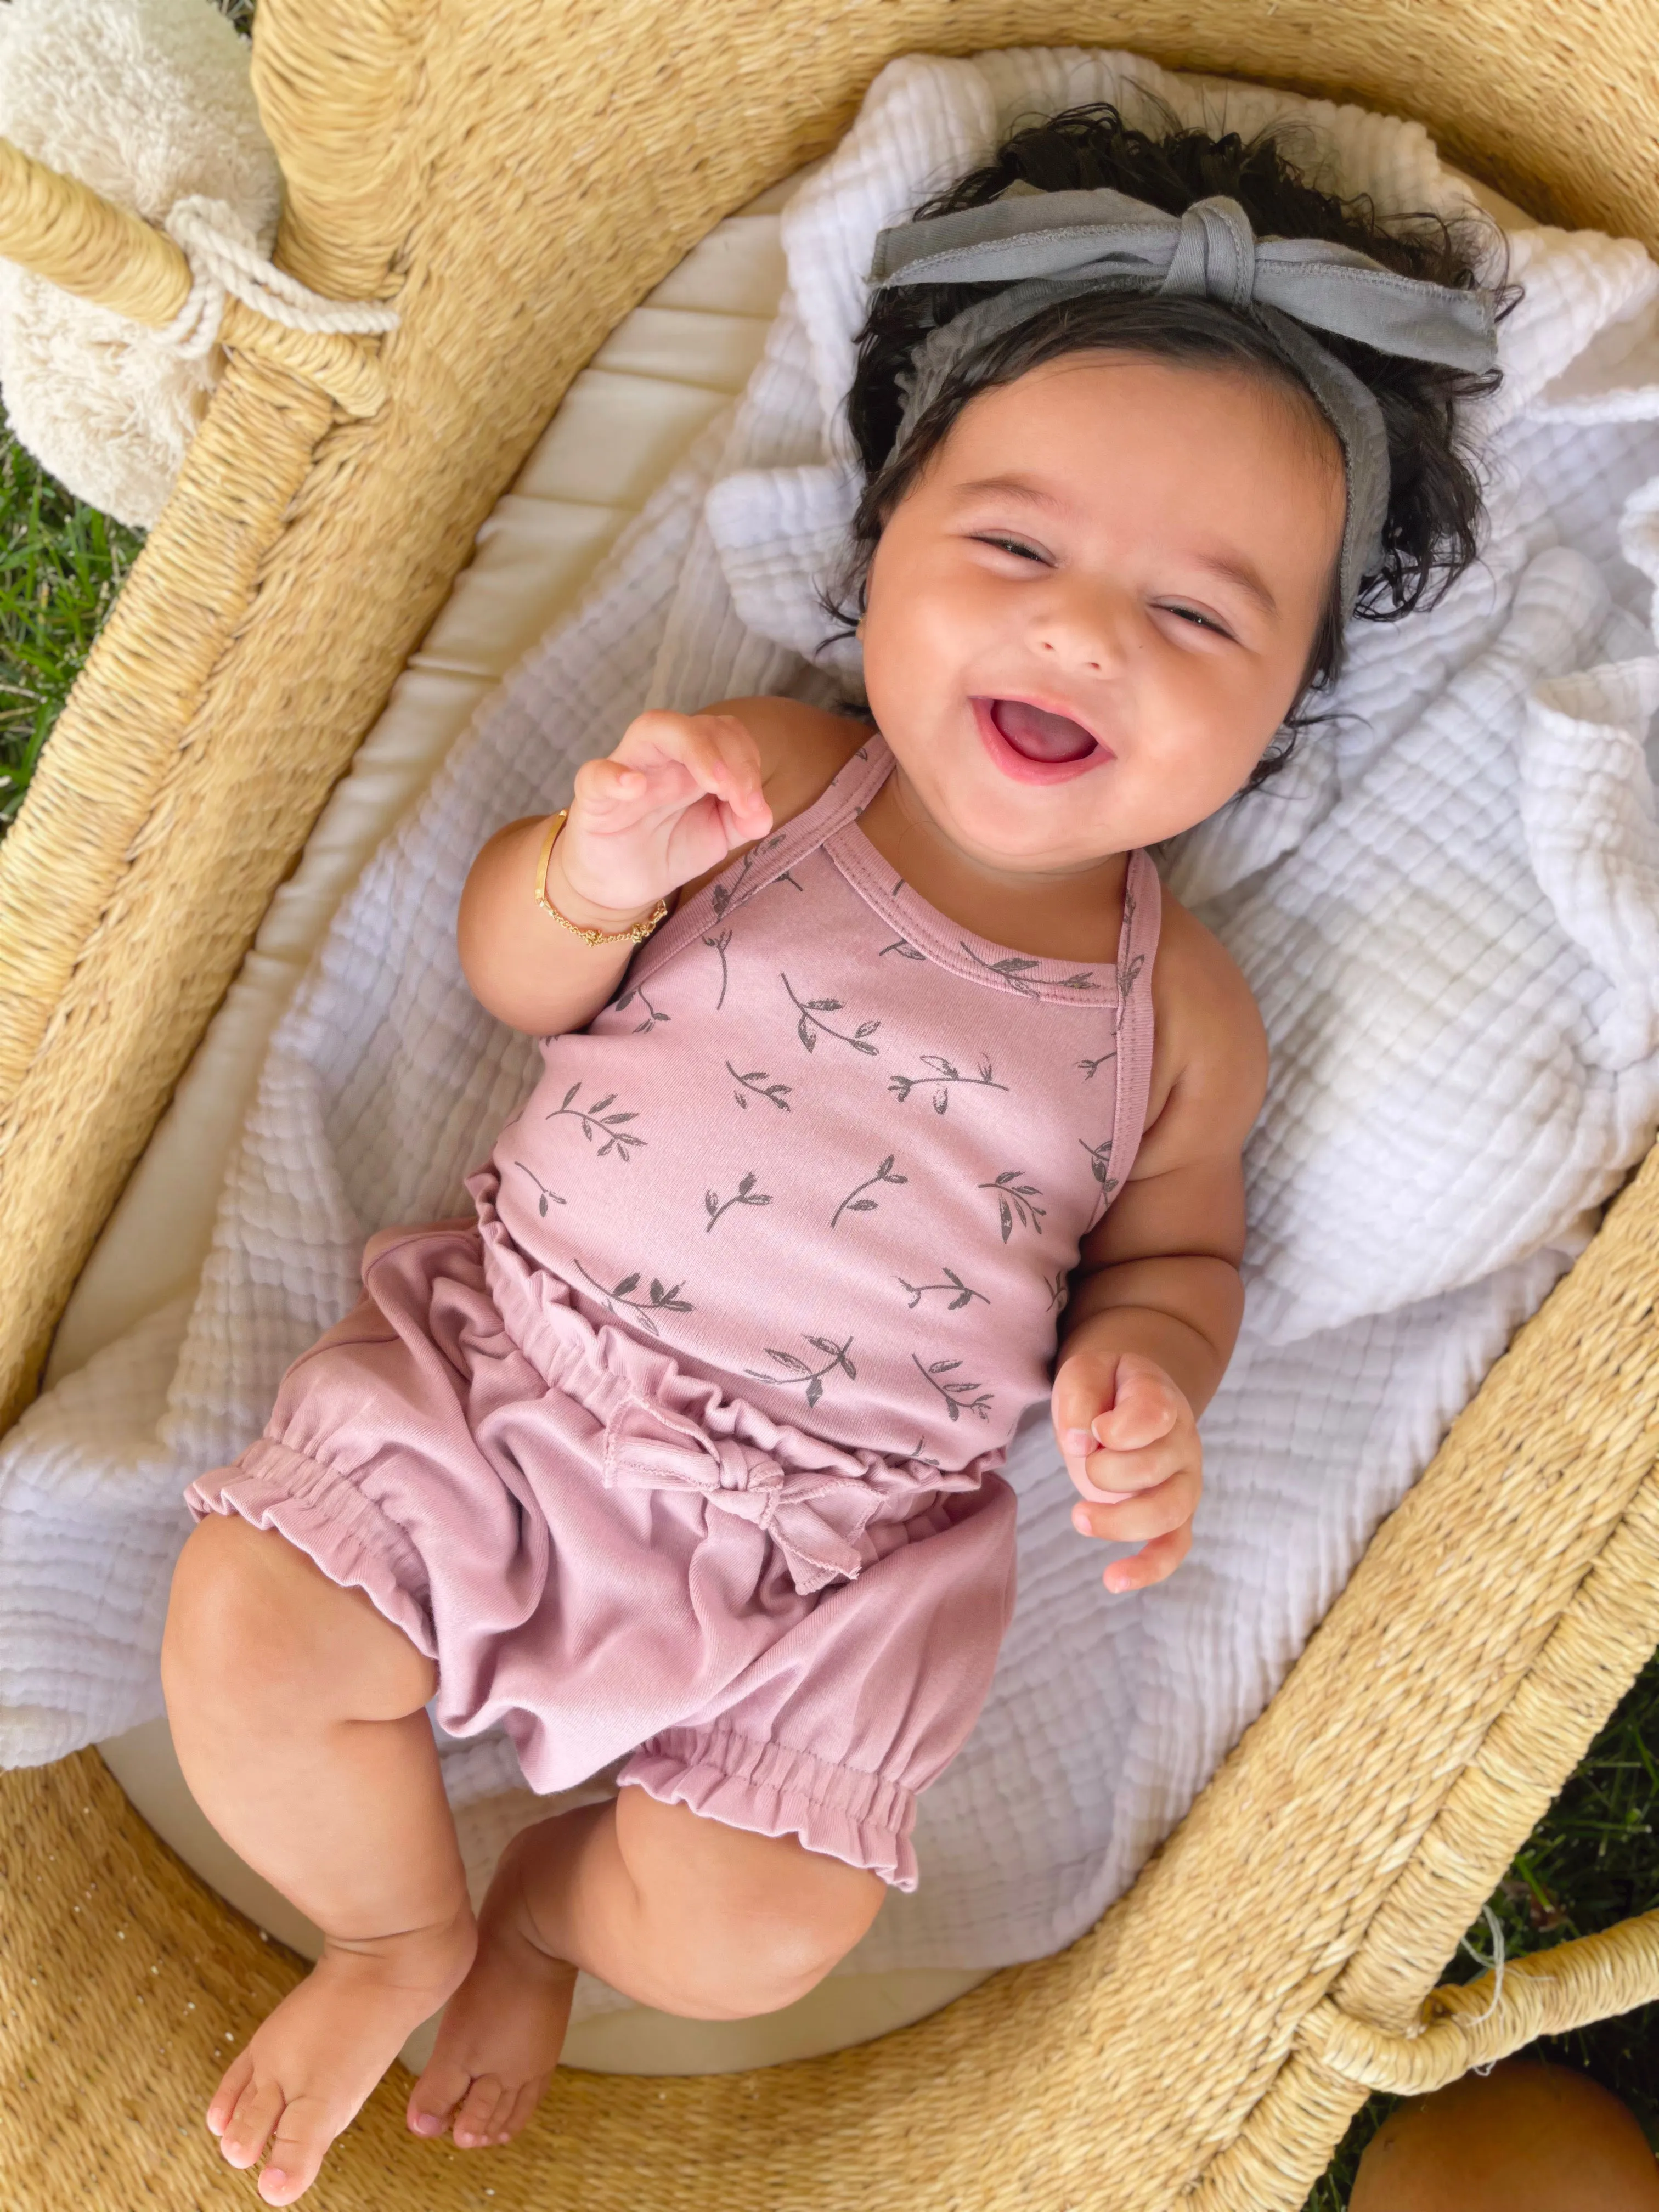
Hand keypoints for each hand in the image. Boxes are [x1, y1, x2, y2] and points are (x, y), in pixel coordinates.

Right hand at [551, 710, 773, 921]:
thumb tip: (763, 815)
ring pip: (652, 728)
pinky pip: (595, 774)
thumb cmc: (668, 846)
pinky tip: (634, 786)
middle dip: (730, 756)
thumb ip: (741, 821)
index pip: (726, 734)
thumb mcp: (716, 836)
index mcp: (693, 761)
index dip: (747, 760)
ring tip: (715, 783)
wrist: (622, 884)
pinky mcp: (592, 799)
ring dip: (693, 749)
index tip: (755, 805)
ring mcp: (625, 770)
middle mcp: (662, 757)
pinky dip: (614, 775)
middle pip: (696, 725)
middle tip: (741, 799)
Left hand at [1051, 1350, 1200, 1592]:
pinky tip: (1114, 1580)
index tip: (1093, 1427)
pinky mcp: (1174, 1515)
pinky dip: (1148, 1568)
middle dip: (1104, 1470)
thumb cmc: (1104, 1388)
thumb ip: (1080, 1399)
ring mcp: (1183, 1482)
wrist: (1129, 1399)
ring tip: (1078, 1517)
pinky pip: (1174, 1548)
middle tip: (1083, 1461)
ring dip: (1118, 1522)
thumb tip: (1080, 1444)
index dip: (1115, 1428)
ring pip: (1167, 1513)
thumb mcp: (1084, 1373)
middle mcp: (1182, 1442)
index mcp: (1162, 1399)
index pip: (1153, 1414)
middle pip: (1153, 1468)